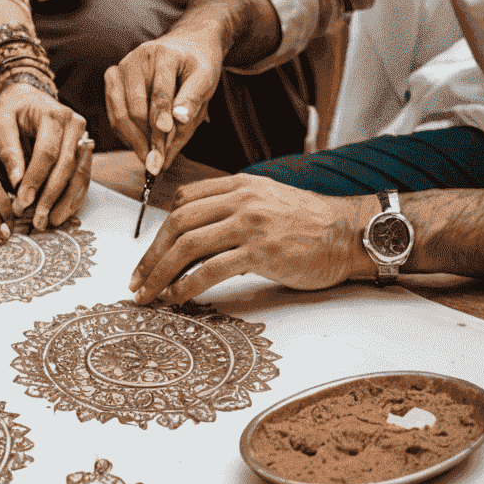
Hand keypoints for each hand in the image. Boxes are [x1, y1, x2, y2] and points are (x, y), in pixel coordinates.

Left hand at [0, 81, 91, 229]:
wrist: (29, 94)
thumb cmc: (13, 107)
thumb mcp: (1, 120)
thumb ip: (8, 149)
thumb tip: (17, 181)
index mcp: (53, 115)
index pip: (46, 153)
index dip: (35, 180)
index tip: (23, 201)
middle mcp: (74, 125)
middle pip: (66, 167)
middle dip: (51, 196)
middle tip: (38, 219)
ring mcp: (83, 137)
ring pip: (79, 175)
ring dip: (66, 201)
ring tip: (51, 221)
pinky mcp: (83, 149)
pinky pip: (83, 177)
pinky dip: (73, 197)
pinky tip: (62, 212)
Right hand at [104, 29, 222, 174]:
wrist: (186, 44)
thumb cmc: (196, 64)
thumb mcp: (205, 79)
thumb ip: (191, 105)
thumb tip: (174, 136)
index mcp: (162, 54)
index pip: (160, 92)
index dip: (161, 116)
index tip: (163, 135)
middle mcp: (136, 58)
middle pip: (135, 106)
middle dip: (146, 137)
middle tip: (157, 162)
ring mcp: (121, 68)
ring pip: (119, 112)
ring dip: (133, 139)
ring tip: (148, 158)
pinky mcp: (112, 79)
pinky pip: (113, 113)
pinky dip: (125, 132)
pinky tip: (139, 144)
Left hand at [129, 174, 373, 302]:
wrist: (347, 234)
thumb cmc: (307, 223)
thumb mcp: (264, 199)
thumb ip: (230, 206)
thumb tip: (191, 224)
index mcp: (237, 185)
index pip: (183, 201)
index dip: (159, 230)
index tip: (148, 256)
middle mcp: (239, 199)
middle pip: (178, 223)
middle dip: (151, 255)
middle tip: (137, 280)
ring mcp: (249, 224)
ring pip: (188, 245)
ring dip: (161, 272)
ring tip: (149, 294)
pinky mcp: (261, 251)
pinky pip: (212, 268)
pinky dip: (188, 284)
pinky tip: (178, 298)